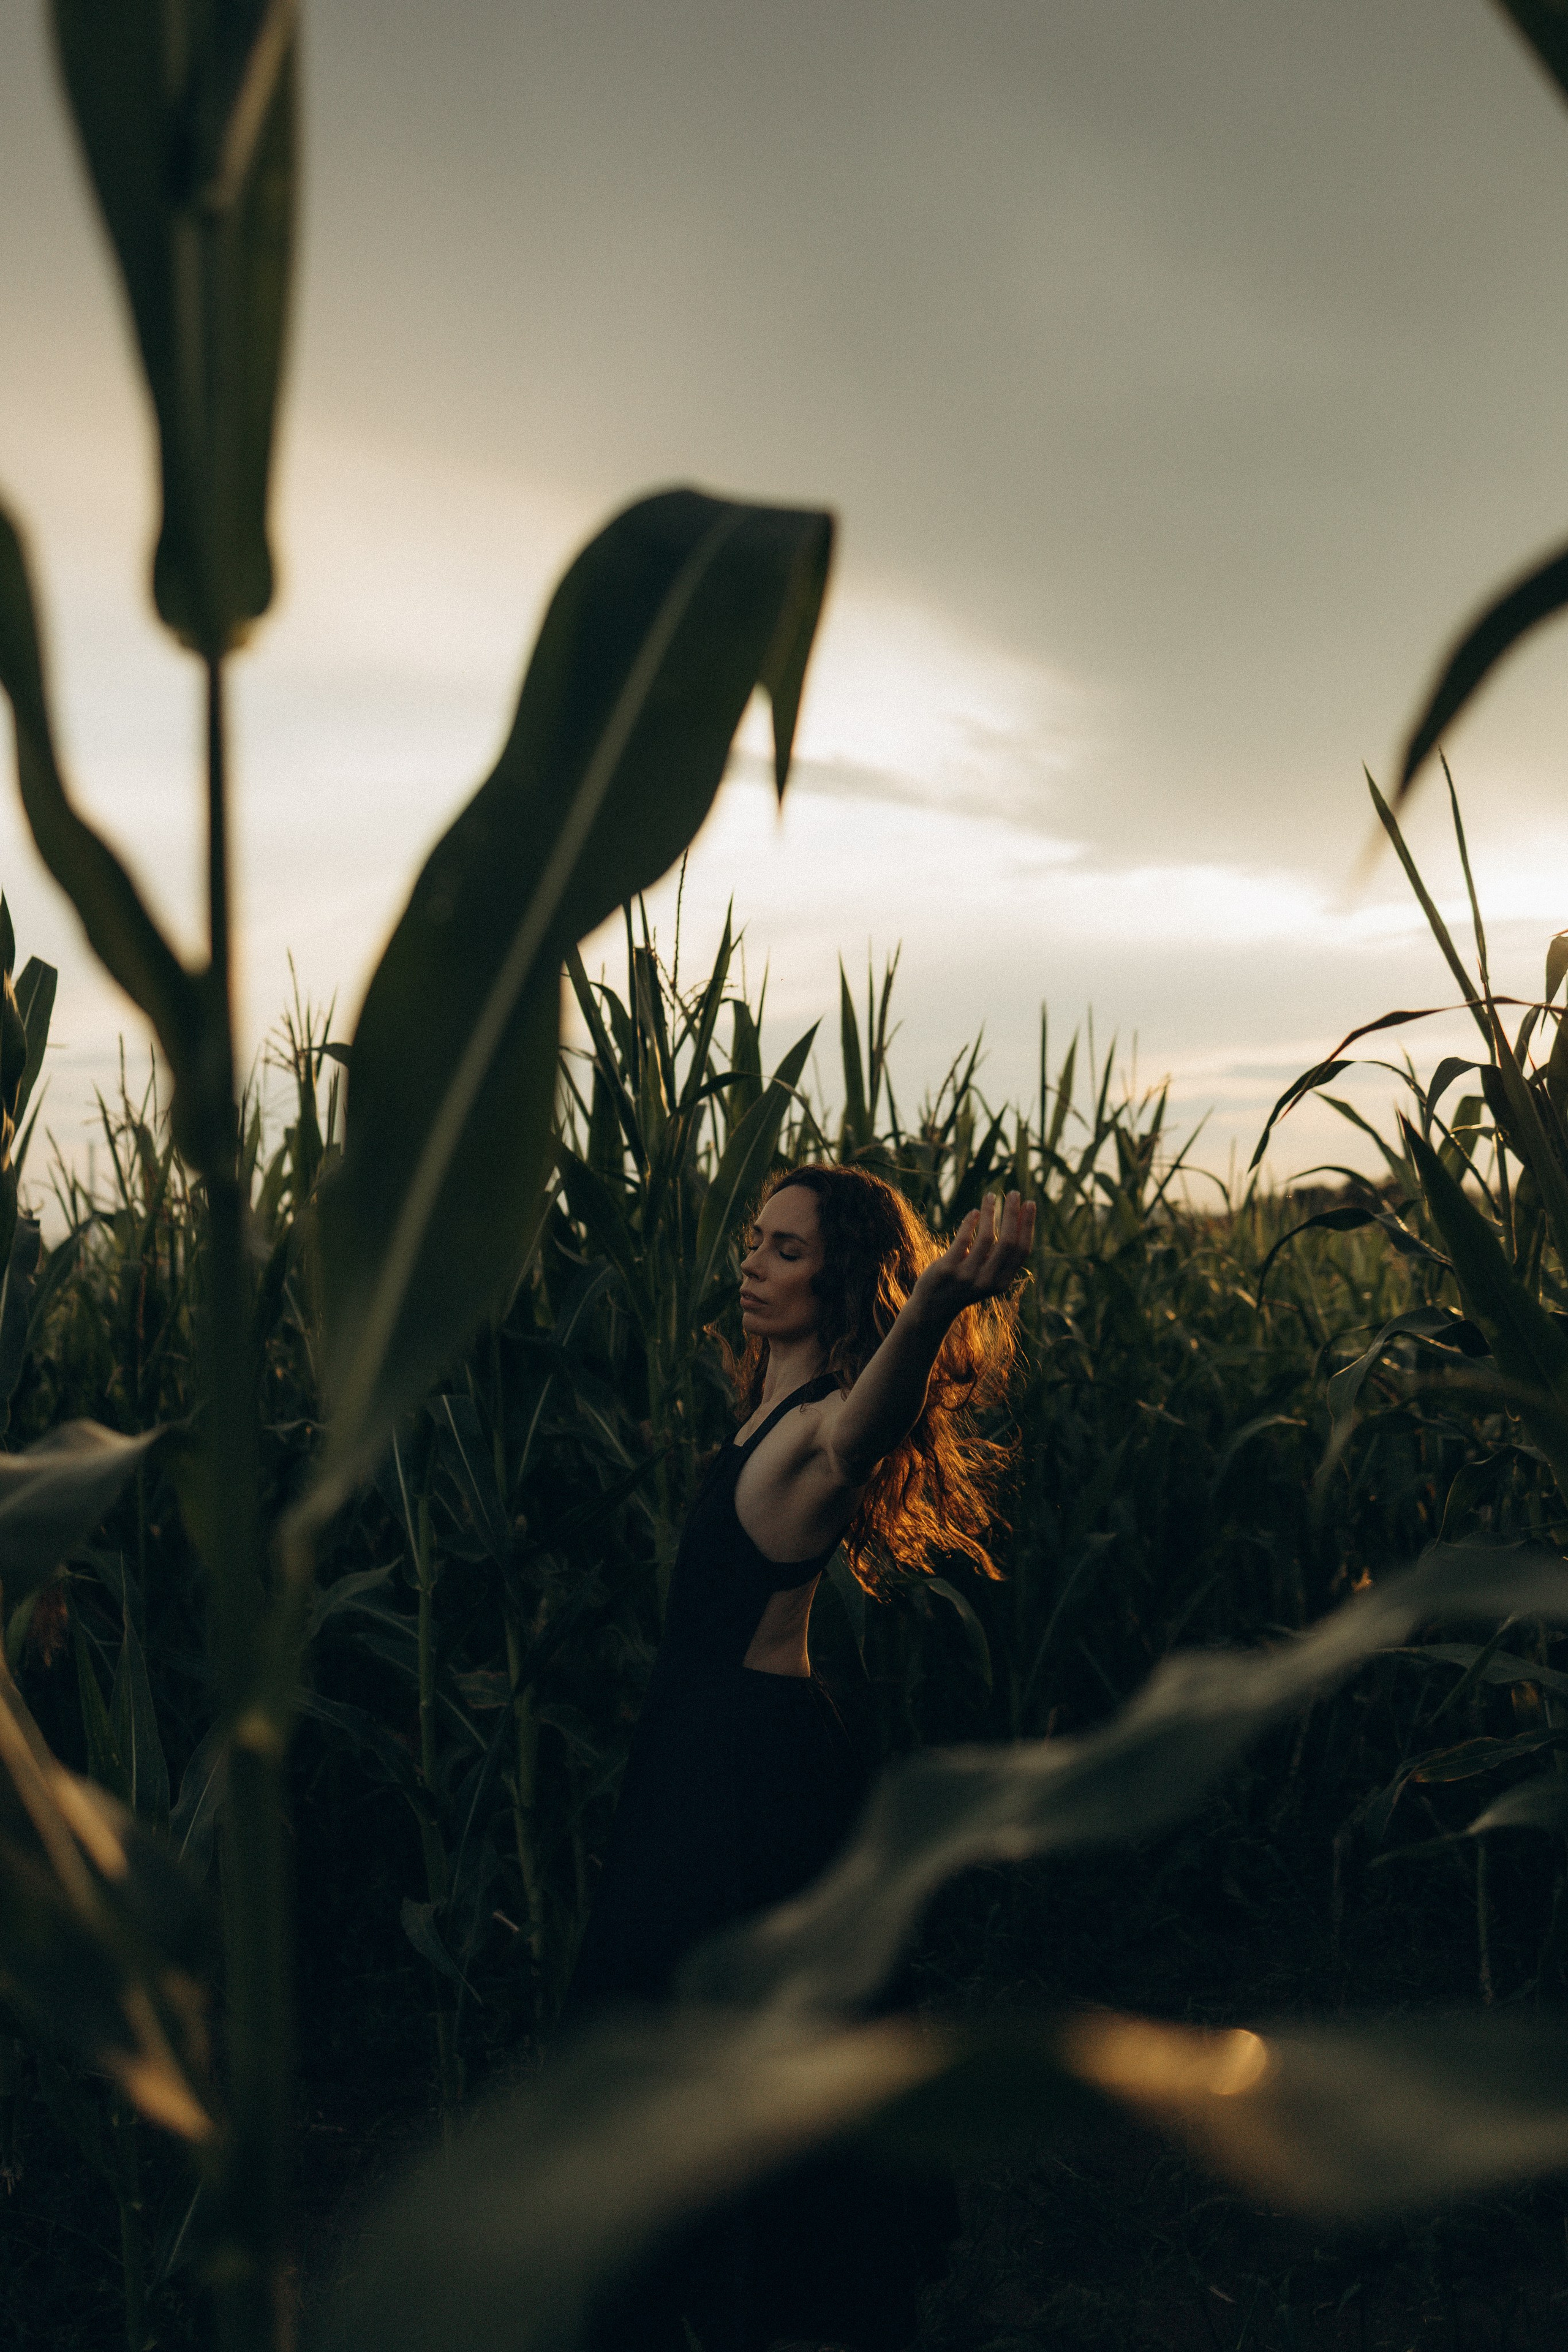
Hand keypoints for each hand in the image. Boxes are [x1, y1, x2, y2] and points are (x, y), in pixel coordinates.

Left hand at [916, 1189, 1036, 1318]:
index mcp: (1002, 1283)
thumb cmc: (963, 1286)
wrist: (933, 1309)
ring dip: (991, 1212)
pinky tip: (974, 1212)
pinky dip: (971, 1222)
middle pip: (1008, 1242)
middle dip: (1013, 1214)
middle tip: (1013, 1193)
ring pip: (987, 1238)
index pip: (1022, 1251)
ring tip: (990, 1196)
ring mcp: (967, 1276)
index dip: (1028, 1225)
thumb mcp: (987, 1278)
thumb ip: (1000, 1259)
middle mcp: (988, 1281)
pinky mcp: (947, 1269)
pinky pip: (963, 1239)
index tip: (1029, 1204)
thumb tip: (1015, 1222)